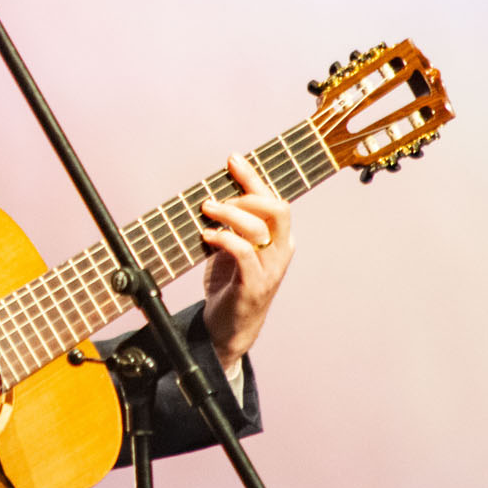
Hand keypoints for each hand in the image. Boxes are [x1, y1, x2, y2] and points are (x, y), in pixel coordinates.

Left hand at [199, 153, 293, 368]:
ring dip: (230, 215)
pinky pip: (245, 254)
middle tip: (215, 200)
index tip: (232, 160)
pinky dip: (225, 239)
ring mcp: (270, 269)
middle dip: (246, 195)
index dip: (253, 177)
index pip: (273, 199)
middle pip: (277, 209)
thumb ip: (230, 223)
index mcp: (279, 238)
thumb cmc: (229, 282)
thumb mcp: (231, 246)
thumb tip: (213, 193)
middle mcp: (281, 251)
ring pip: (261, 229)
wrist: (228, 327)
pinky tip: (208, 236)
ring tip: (207, 212)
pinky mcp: (254, 286)